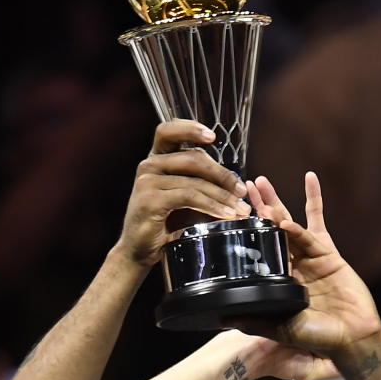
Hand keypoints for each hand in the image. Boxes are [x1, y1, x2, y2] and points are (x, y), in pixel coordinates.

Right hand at [118, 120, 250, 268]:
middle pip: (192, 158)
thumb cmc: (163, 224)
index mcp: (155, 160)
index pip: (168, 132)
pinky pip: (189, 196)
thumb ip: (198, 182)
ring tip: (240, 209)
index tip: (212, 137)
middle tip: (241, 190)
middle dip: (222, 175)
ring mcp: (147, 182)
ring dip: (222, 195)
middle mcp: (148, 166)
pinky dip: (211, 205)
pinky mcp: (151, 200)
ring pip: (195, 181)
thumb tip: (234, 182)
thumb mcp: (181, 197)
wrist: (138, 251)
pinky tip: (225, 214)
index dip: (190, 128)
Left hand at [240, 173, 380, 356]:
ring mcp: (309, 258)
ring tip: (262, 183)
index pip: (257, 252)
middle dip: (258, 209)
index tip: (231, 214)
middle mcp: (291, 268)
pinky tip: (309, 179)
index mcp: (277, 283)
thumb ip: (256, 320)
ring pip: (289, 223)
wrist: (351, 338)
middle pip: (270, 232)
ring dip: (276, 203)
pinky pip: (318, 223)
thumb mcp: (281, 329)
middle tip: (244, 186)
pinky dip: (313, 200)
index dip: (245, 233)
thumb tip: (224, 318)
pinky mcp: (328, 253)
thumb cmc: (318, 337)